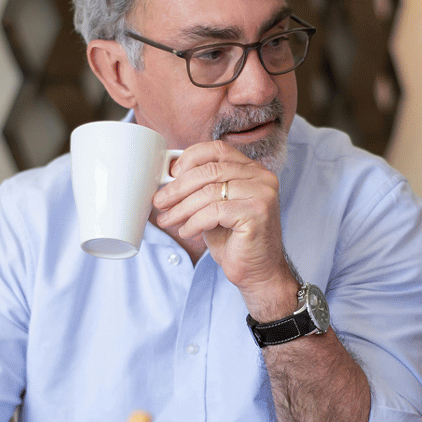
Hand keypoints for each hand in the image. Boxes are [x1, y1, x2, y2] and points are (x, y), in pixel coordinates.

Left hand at [152, 141, 297, 314]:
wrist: (258, 272)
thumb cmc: (235, 240)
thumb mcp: (214, 207)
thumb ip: (201, 189)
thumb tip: (168, 178)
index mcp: (252, 170)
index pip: (217, 150)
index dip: (190, 158)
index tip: (170, 175)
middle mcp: (261, 177)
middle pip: (209, 171)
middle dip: (178, 188)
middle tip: (159, 202)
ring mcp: (262, 194)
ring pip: (209, 191)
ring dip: (181, 208)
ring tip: (168, 220)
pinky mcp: (257, 213)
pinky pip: (214, 212)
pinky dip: (194, 222)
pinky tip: (187, 231)